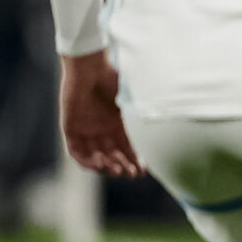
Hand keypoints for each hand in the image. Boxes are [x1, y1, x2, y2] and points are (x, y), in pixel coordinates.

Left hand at [59, 52, 141, 177]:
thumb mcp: (134, 101)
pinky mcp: (70, 128)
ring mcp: (86, 129)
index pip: (127, 147)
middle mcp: (102, 128)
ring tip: (118, 169)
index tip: (144, 171)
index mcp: (118, 121)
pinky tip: (100, 164)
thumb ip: (143, 116)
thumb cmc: (114, 79)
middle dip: (123, 166)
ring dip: (107, 166)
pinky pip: (77, 151)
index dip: (135, 160)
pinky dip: (87, 161)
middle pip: (112, 155)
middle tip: (132, 174)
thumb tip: (170, 129)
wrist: (90, 68)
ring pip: (96, 157)